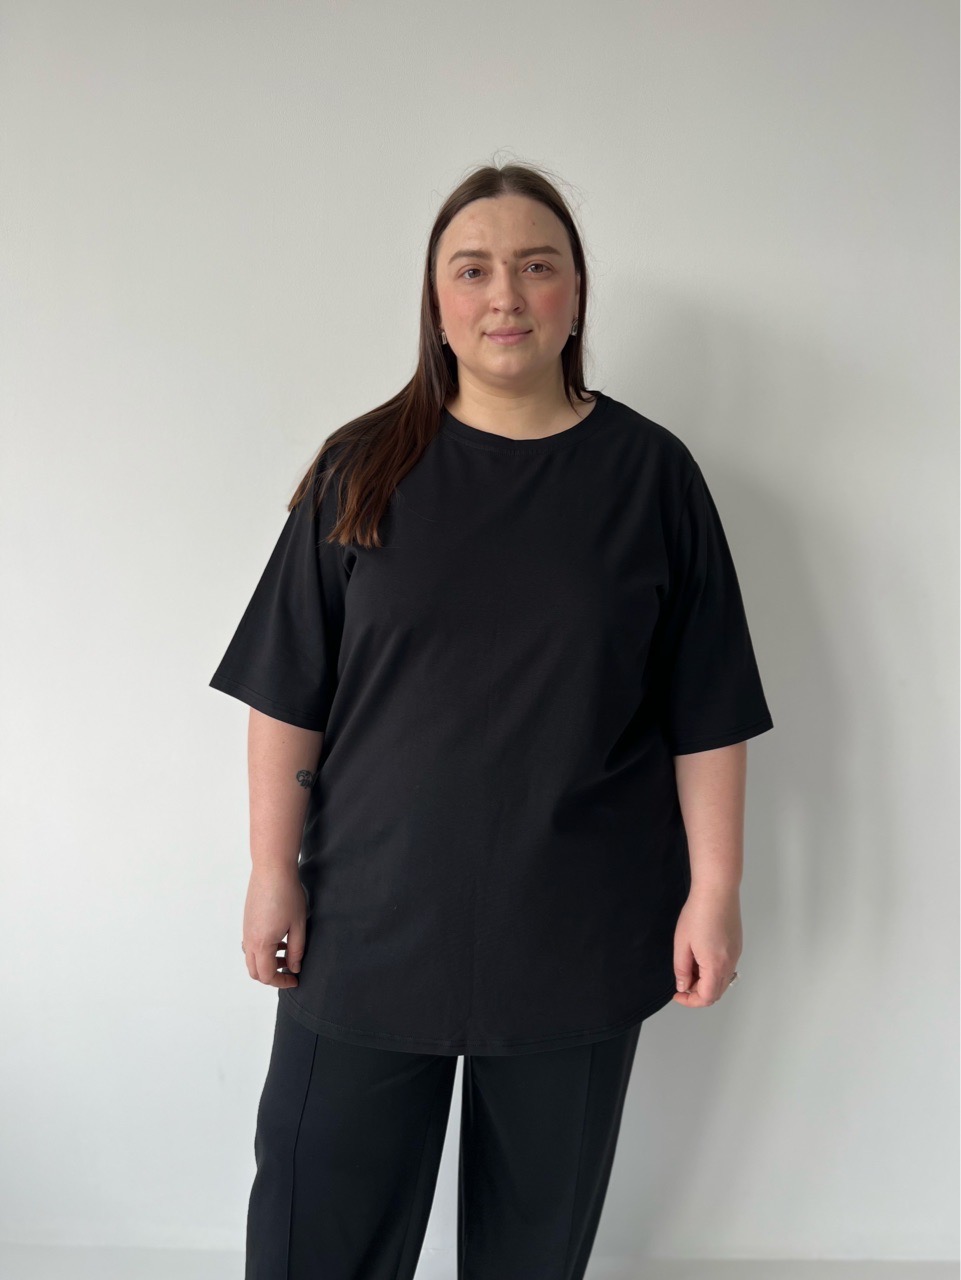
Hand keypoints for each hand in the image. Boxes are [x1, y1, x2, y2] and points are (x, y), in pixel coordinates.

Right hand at [241, 867, 306, 988]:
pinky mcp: (247, 921)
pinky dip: (262, 949)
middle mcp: (249, 940)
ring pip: (251, 958)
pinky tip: (279, 937)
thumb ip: (296, 950)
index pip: (267, 976)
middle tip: (290, 969)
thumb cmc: (287, 894)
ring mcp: (246, 930)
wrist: (272, 869)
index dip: (282, 982)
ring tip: (286, 950)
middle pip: (255, 971)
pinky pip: (250, 944)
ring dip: (267, 961)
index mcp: (262, 944)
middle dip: (272, 975)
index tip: (295, 979)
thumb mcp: (298, 925)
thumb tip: (294, 967)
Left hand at [672, 884, 741, 1007]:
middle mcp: (730, 963)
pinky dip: (713, 970)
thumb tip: (683, 985)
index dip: (690, 1001)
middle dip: (698, 992)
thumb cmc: (698, 913)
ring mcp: (736, 954)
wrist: (717, 890)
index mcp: (715, 966)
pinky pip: (727, 967)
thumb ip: (681, 969)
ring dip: (706, 981)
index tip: (677, 994)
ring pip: (723, 980)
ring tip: (690, 964)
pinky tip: (700, 954)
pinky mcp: (737, 945)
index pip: (706, 998)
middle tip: (682, 980)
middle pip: (717, 992)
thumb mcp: (682, 943)